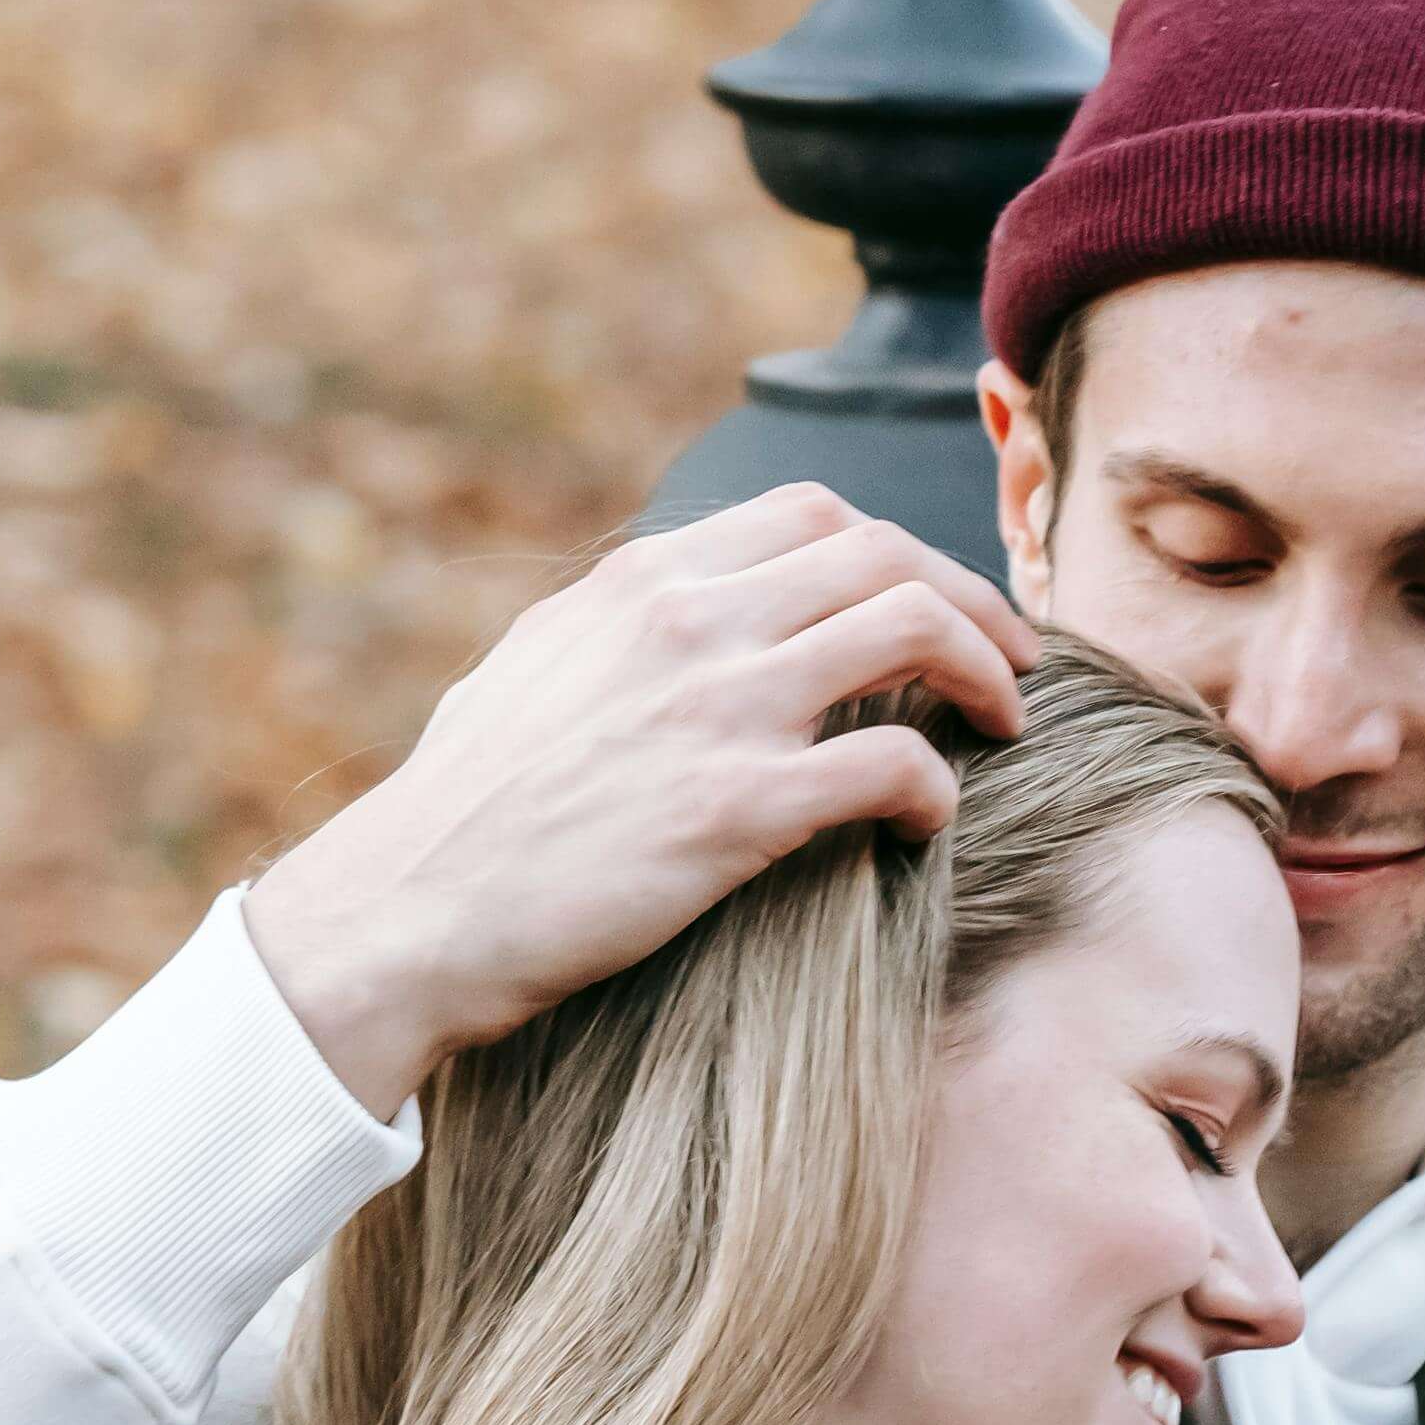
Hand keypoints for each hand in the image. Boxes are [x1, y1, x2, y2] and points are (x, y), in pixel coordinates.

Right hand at [239, 485, 1039, 1114]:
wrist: (409, 910)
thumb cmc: (462, 812)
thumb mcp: (531, 670)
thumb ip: (617, 632)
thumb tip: (666, 622)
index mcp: (644, 581)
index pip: (815, 514)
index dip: (901, 553)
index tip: (935, 604)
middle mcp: (689, 621)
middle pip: (886, 556)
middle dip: (973, 599)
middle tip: (1015, 659)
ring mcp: (718, 709)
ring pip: (913, 632)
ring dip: (985, 673)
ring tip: (1007, 724)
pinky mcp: (738, 809)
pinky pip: (894, 764)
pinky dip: (936, 790)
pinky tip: (928, 826)